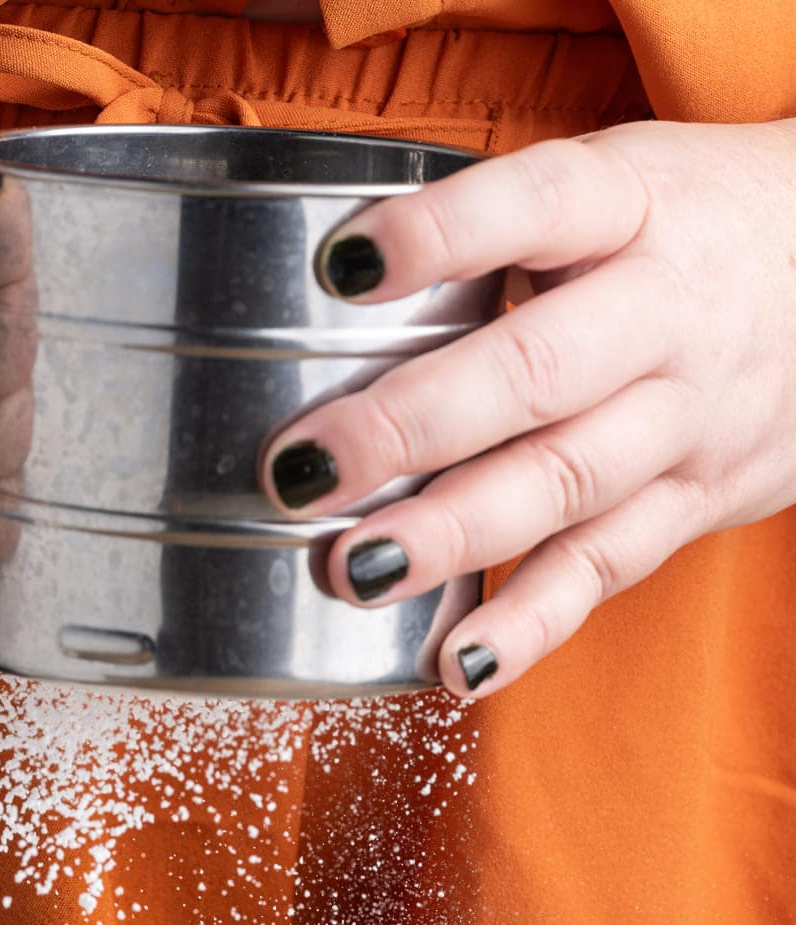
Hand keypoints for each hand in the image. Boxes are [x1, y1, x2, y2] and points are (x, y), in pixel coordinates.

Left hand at [261, 121, 795, 696]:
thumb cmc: (689, 229)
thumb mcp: (620, 186)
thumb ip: (506, 231)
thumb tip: (333, 288)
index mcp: (636, 205)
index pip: (537, 204)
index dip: (441, 233)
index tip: (342, 266)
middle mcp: (668, 315)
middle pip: (537, 373)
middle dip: (411, 426)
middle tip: (302, 468)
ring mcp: (688, 418)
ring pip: (566, 483)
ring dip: (451, 536)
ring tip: (356, 570)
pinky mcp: (699, 501)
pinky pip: (608, 568)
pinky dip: (530, 623)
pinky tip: (458, 662)